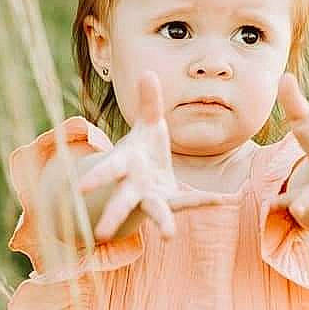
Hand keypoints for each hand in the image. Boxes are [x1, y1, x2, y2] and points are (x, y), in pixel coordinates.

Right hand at [77, 71, 222, 240]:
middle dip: (112, 215)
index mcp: (125, 166)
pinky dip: (210, 199)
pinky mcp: (172, 203)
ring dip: (162, 224)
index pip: (108, 170)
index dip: (96, 176)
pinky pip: (191, 200)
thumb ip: (149, 103)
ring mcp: (153, 199)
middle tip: (100, 234)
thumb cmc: (144, 149)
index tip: (78, 188)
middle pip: (121, 202)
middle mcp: (135, 187)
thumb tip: (148, 72)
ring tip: (169, 237)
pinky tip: (230, 198)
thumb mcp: (148, 125)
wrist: (149, 179)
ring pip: (155, 213)